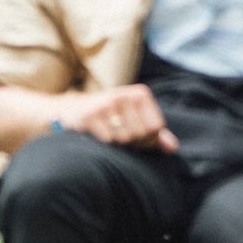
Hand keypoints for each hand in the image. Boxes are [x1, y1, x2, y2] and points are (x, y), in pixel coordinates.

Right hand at [57, 84, 177, 152]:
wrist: (71, 111)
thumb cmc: (109, 117)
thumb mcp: (134, 119)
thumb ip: (155, 133)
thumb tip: (172, 148)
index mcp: (140, 94)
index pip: (156, 127)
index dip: (148, 139)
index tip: (135, 134)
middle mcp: (124, 95)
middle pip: (141, 134)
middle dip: (132, 142)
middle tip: (118, 133)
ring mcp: (106, 104)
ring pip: (125, 139)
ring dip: (117, 143)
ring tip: (108, 132)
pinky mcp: (90, 115)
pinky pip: (108, 141)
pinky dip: (104, 143)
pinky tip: (97, 133)